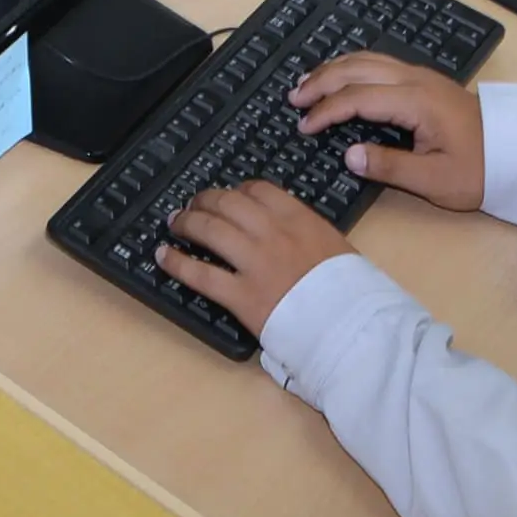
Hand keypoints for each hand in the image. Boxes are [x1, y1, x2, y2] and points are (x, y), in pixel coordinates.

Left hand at [154, 180, 356, 336]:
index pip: (259, 190)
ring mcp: (254, 263)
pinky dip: (177, 262)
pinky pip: (201, 274)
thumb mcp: (337, 247)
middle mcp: (272, 233)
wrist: (353, 326)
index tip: (230, 196)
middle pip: (227, 204)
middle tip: (193, 205)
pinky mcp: (241, 296)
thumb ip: (308, 233)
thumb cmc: (354, 292)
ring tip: (175, 223)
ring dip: (187, 223)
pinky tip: (163, 256)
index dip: (238, 191)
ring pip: (210, 230)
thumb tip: (289, 230)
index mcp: (299, 219)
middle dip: (205, 201)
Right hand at [290, 51, 491, 206]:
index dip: (327, 111)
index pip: (358, 97)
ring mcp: (421, 76)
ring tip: (308, 84)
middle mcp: (415, 80)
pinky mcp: (425, 81)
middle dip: (321, 81)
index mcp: (415, 101)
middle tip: (294, 99)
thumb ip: (389, 167)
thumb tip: (349, 155)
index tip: (304, 127)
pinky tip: (342, 77)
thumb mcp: (436, 180)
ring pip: (367, 60)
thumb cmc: (479, 171)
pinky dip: (352, 67)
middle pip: (357, 68)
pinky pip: (379, 63)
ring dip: (334, 69)